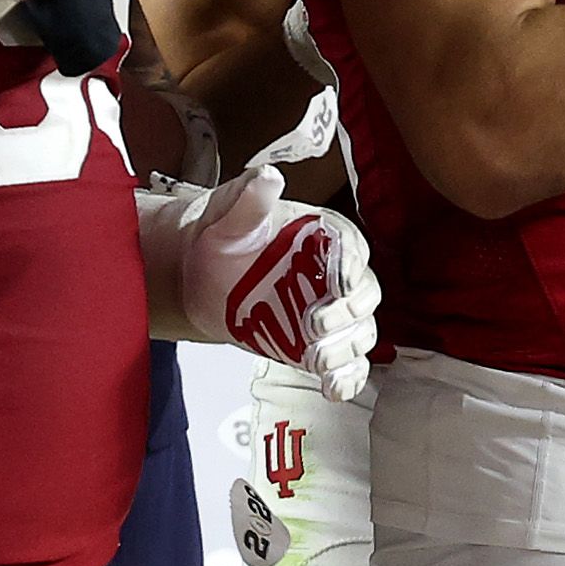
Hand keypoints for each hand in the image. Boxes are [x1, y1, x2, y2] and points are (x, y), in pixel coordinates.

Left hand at [146, 165, 381, 400]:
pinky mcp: (318, 344)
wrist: (200, 276)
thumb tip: (268, 178)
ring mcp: (330, 312)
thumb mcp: (228, 214)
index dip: (348, 266)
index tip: (336, 283)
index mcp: (324, 236)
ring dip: (346, 349)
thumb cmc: (220, 236)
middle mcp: (336, 274)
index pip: (351, 249)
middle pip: (364, 295)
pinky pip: (348, 363)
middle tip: (314, 327)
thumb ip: (249, 199)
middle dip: (347, 315)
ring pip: (361, 332)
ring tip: (316, 360)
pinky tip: (334, 388)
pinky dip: (348, 377)